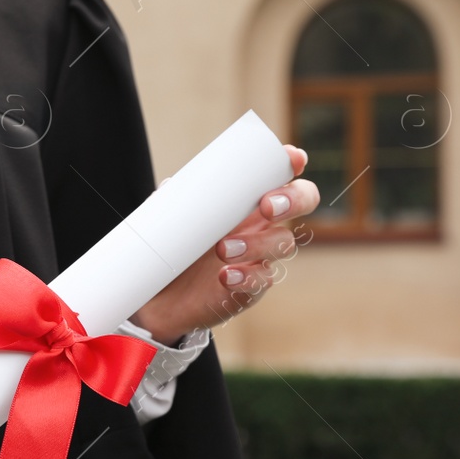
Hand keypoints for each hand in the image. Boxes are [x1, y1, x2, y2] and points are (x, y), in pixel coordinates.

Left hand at [130, 145, 318, 344]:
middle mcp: (262, 224)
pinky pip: (262, 281)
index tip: (293, 159)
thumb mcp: (171, 219)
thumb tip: (172, 185)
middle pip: (303, 202)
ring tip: (222, 249)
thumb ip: (175, 200)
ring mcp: (260, 256)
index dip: (294, 164)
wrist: (156, 299)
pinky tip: (227, 276)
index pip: (282, 175)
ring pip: (283, 243)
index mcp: (247, 201)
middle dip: (293, 200)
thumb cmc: (173, 250)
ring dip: (257, 244)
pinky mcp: (250, 288)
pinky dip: (247, 278)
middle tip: (266, 206)